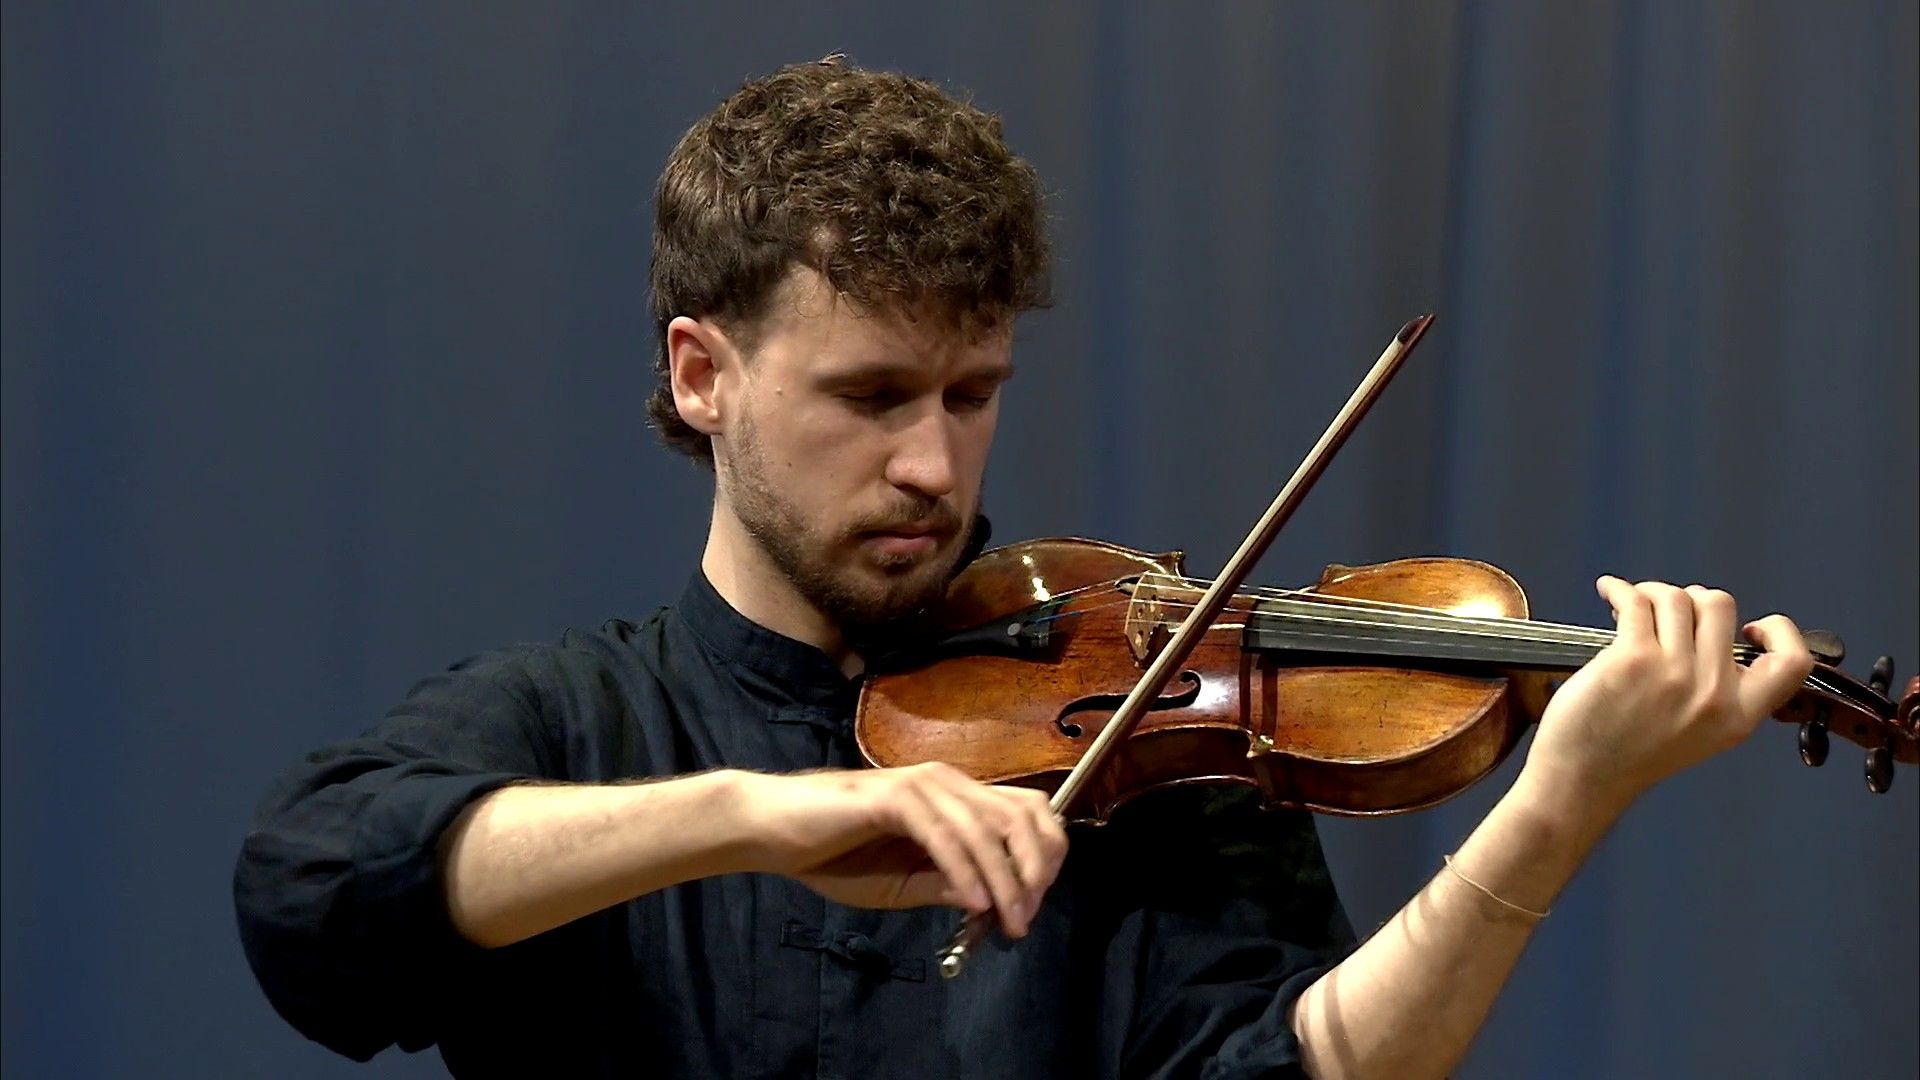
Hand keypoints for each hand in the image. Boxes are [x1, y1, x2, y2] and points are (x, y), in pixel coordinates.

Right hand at [739, 763, 1067, 937]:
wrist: (773, 830)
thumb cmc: (834, 854)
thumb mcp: (905, 881)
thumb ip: (948, 883)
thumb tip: (995, 902)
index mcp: (955, 796)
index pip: (1027, 810)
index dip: (1045, 854)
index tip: (1037, 901)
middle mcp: (946, 781)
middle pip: (1020, 814)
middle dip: (1034, 869)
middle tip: (1027, 916)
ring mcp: (920, 785)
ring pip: (985, 828)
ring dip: (1004, 879)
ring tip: (1009, 920)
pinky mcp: (892, 797)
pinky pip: (943, 835)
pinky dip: (965, 870)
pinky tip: (973, 903)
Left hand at [1521, 577, 1814, 816]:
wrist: (1584, 780)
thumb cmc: (1630, 754)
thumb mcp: (1702, 733)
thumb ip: (1721, 690)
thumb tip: (1716, 632)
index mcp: (1739, 715)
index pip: (1792, 662)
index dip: (1779, 631)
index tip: (1750, 624)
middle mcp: (1713, 693)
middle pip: (1720, 606)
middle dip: (1693, 598)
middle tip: (1671, 609)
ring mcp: (1673, 674)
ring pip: (1677, 598)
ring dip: (1653, 592)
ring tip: (1634, 604)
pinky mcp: (1632, 660)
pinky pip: (1636, 601)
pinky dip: (1620, 588)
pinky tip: (1611, 591)